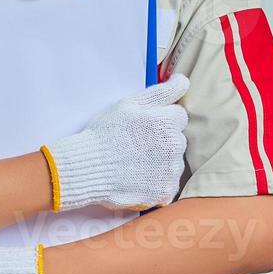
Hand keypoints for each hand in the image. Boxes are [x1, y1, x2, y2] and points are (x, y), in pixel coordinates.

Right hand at [41, 71, 189, 212]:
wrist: (88, 167)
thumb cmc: (107, 133)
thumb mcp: (131, 103)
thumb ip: (162, 92)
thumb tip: (184, 81)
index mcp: (169, 121)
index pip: (178, 116)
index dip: (160, 119)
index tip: (143, 127)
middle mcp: (176, 145)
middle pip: (177, 139)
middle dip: (162, 140)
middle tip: (136, 145)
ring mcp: (172, 170)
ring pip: (174, 162)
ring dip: (161, 162)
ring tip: (136, 162)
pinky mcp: (165, 191)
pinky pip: (168, 185)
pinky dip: (157, 183)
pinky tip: (139, 177)